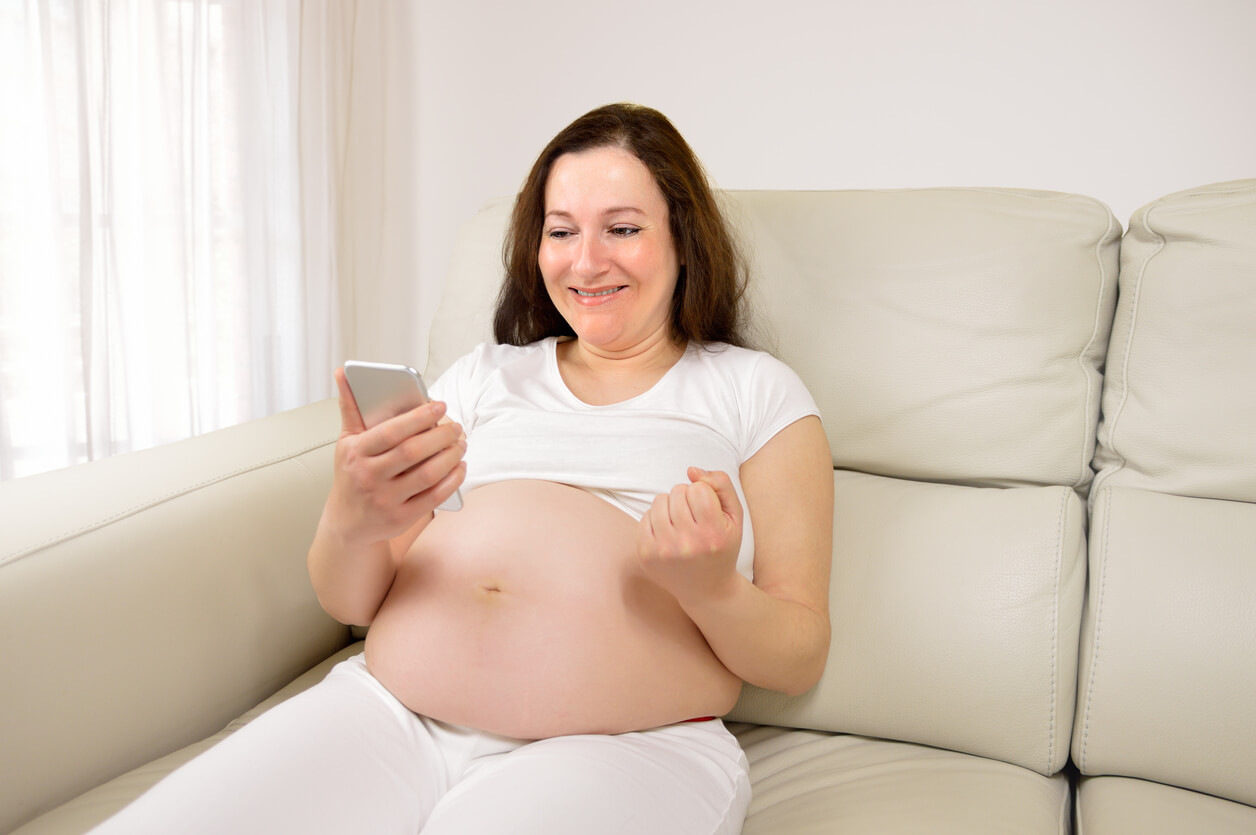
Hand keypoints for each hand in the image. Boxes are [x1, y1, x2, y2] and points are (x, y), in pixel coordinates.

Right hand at [325, 367, 465, 545]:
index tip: (440, 406)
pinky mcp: (400, 518)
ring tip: (460, 443)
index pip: (391, 432)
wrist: (346, 523)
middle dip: (441, 436)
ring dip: (450, 457)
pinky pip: (433, 497)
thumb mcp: (346, 443)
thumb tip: (344, 372)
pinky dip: (452, 481)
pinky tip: (460, 467)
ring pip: (427, 475)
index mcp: (356, 453)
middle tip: (456, 426)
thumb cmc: (351, 475)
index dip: (419, 418)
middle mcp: (369, 477)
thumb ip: (350, 408)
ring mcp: (385, 500)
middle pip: (413, 452)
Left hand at [637, 467, 742, 604]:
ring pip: (659, 501)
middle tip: (695, 518)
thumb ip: (721, 484)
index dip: (704, 494)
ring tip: (681, 523)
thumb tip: (691, 470)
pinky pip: (645, 516)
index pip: (698, 489)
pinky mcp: (645, 554)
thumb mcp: (735, 515)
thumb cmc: (722, 546)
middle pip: (677, 492)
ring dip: (671, 506)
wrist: (707, 589)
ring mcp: (662, 550)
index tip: (708, 512)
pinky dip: (657, 519)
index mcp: (712, 534)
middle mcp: (686, 544)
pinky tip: (669, 533)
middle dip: (686, 498)